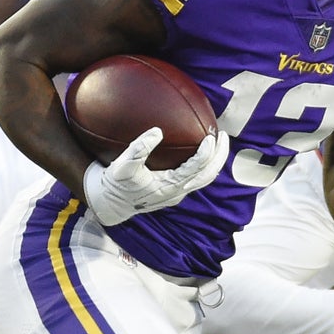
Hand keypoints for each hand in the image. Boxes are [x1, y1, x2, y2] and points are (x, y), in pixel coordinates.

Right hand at [82, 126, 225, 227]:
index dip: (206, 153)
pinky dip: (204, 164)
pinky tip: (201, 150)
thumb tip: (156, 131)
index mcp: (168, 186)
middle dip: (219, 155)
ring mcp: (177, 193)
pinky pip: (197, 178)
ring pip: (205, 178)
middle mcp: (177, 192)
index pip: (196, 169)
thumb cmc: (116, 183)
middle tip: (223, 134)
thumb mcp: (122, 166)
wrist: (110, 203)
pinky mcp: (174, 191)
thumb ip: (138, 149)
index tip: (210, 136)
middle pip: (208, 175)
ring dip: (214, 160)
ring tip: (218, 141)